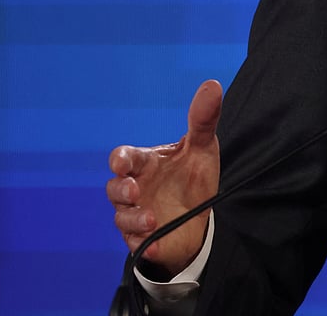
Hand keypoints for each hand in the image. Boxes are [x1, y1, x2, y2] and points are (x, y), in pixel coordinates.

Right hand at [107, 80, 222, 277]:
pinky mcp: (144, 239)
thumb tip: (212, 84)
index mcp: (145, 163)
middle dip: (120, 190)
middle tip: (134, 191)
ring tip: (152, 219)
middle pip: (114, 188)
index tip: (122, 162)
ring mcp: (137, 214)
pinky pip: (136, 243)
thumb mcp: (203, 147)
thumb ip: (203, 119)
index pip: (124, 158)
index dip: (120, 159)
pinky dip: (143, 243)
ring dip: (132, 218)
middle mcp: (136, 188)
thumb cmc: (194, 176)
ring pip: (122, 217)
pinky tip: (154, 242)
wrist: (203, 216)